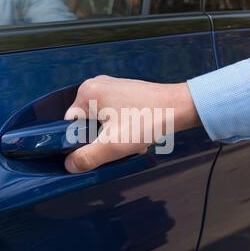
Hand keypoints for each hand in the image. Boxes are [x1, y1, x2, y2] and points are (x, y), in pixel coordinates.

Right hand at [64, 75, 199, 172]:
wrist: (181, 108)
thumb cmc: (148, 120)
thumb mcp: (113, 145)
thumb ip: (87, 158)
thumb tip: (69, 165)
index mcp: (87, 93)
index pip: (68, 125)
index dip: (79, 143)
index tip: (96, 151)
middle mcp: (97, 85)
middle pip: (85, 124)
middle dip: (98, 140)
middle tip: (116, 147)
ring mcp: (112, 87)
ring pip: (100, 122)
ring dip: (112, 136)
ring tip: (129, 141)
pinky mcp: (125, 93)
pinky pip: (113, 115)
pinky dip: (121, 128)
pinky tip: (135, 134)